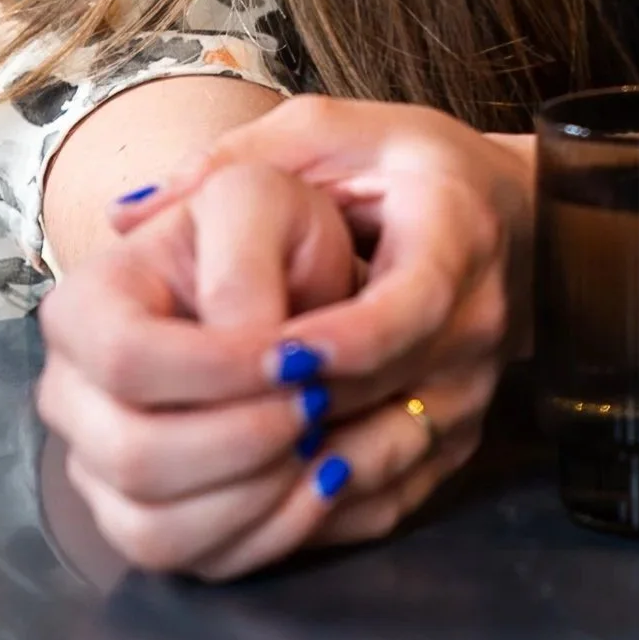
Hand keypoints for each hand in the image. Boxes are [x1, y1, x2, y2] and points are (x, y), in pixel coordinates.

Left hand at [36, 98, 528, 579]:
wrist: (512, 218)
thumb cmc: (407, 166)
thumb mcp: (330, 133)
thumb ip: (235, 160)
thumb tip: (126, 212)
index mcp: (454, 235)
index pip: (410, 306)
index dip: (342, 339)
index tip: (272, 356)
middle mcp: (478, 322)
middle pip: (389, 390)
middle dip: (302, 412)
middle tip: (208, 424)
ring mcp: (474, 391)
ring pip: (390, 458)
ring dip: (306, 470)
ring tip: (218, 470)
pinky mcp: (460, 441)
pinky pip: (394, 495)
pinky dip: (325, 507)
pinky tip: (252, 500)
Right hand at [38, 158, 363, 581]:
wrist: (289, 288)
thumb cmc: (269, 236)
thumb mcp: (261, 204)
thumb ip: (243, 263)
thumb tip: (241, 345)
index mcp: (82, 308)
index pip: (126, 359)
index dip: (214, 370)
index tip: (295, 357)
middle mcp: (71, 396)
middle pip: (133, 456)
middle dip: (241, 441)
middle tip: (315, 407)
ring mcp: (100, 470)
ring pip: (156, 529)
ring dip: (255, 497)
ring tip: (319, 446)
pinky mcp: (147, 522)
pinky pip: (192, 563)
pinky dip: (265, 535)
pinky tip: (319, 483)